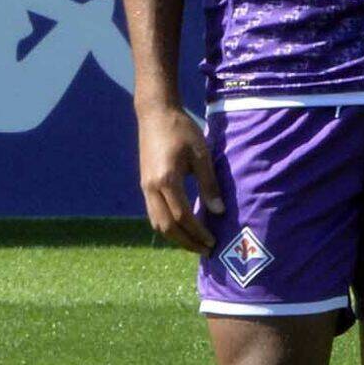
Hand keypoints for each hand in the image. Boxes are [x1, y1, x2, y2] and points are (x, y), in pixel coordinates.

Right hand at [137, 103, 221, 254]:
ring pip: (157, 223)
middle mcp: (151, 188)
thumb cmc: (181, 130)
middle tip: (206, 250)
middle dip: (186, 242)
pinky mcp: (145, 185)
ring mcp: (145, 188)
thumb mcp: (201, 155)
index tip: (213, 241)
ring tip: (194, 243)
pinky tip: (181, 228)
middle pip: (167, 226)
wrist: (155, 114)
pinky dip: (167, 226)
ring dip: (175, 238)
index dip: (198, 232)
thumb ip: (209, 184)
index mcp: (166, 180)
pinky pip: (154, 214)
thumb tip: (218, 211)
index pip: (182, 216)